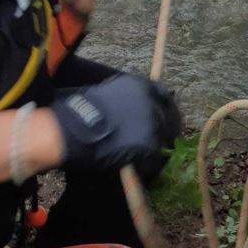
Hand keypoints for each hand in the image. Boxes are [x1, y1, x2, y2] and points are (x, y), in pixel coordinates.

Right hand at [49, 74, 179, 171]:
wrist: (79, 127)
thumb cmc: (87, 108)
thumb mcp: (111, 91)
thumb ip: (128, 97)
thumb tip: (135, 106)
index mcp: (141, 86)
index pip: (163, 95)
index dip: (165, 107)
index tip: (164, 115)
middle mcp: (151, 102)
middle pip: (168, 118)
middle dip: (164, 129)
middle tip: (158, 140)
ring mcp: (152, 124)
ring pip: (162, 138)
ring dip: (154, 145)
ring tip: (142, 153)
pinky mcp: (150, 145)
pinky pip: (154, 157)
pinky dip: (147, 162)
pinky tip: (135, 162)